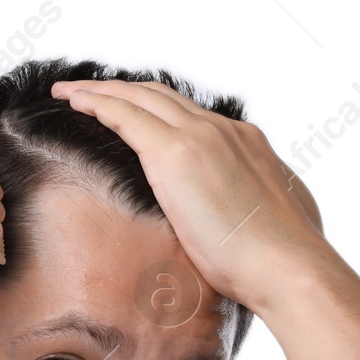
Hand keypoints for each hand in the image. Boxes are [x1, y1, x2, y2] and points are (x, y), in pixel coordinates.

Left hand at [50, 78, 331, 315]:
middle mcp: (224, 131)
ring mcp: (201, 137)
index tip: (134, 115)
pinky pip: (125, 116)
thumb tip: (244, 226)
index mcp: (247, 145)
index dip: (158, 112)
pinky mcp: (175, 154)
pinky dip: (97, 103)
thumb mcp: (270, 225)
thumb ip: (250, 212)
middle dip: (124, 91)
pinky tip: (74, 102)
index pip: (192, 118)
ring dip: (101, 91)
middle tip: (90, 92)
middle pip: (162, 97)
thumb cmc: (282, 264)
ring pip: (140, 97)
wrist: (289, 268)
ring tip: (70, 91)